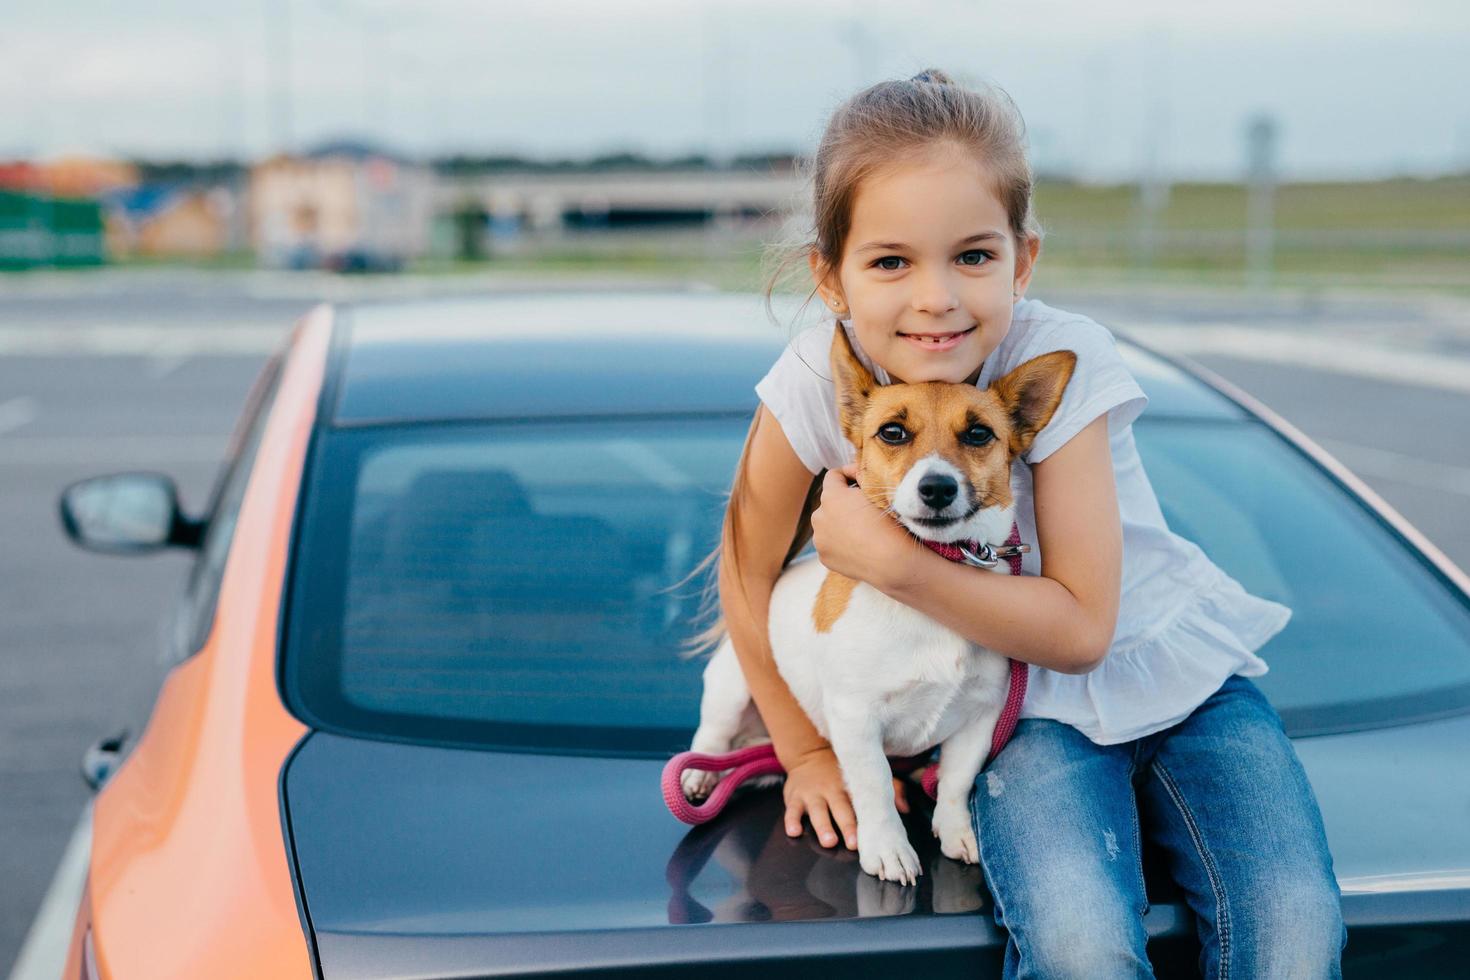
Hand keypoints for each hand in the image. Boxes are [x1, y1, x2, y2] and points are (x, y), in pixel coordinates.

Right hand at [782, 747, 911, 848]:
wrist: (809, 753)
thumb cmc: (841, 771)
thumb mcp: (862, 775)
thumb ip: (887, 788)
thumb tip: (905, 808)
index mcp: (850, 786)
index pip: (860, 803)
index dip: (866, 818)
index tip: (872, 833)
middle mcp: (831, 790)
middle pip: (840, 809)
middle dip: (847, 826)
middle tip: (853, 843)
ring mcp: (811, 794)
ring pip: (817, 811)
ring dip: (823, 826)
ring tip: (829, 841)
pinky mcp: (794, 797)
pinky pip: (791, 810)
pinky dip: (792, 821)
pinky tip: (794, 831)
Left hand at [810, 463, 915, 588]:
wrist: (893, 562)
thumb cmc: (890, 524)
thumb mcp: (878, 492)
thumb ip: (862, 478)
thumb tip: (854, 475)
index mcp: (831, 496)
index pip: (833, 476)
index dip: (848, 475)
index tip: (862, 482)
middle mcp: (819, 517)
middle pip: (828, 502)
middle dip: (843, 502)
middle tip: (864, 510)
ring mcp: (819, 539)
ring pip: (827, 524)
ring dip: (839, 524)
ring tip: (861, 531)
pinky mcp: (824, 557)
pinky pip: (830, 544)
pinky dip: (840, 543)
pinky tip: (858, 547)